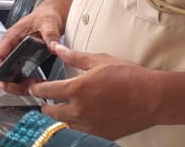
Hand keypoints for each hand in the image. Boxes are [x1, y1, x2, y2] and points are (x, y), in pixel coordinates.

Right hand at [0, 0, 66, 96]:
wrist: (52, 14)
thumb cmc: (46, 15)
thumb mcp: (49, 23)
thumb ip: (51, 35)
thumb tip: (54, 47)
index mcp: (12, 36)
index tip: (2, 79)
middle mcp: (11, 45)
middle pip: (1, 67)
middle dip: (6, 81)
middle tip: (16, 90)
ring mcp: (16, 52)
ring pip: (9, 72)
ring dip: (15, 83)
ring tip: (28, 89)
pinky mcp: (23, 58)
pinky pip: (17, 72)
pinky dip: (23, 81)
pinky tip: (33, 85)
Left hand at [29, 44, 161, 138]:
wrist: (152, 98)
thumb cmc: (129, 77)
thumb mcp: (99, 60)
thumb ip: (75, 57)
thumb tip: (58, 49)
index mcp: (77, 89)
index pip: (47, 91)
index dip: (36, 89)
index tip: (32, 88)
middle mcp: (80, 110)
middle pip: (52, 112)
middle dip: (45, 106)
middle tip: (43, 101)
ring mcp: (90, 125)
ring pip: (64, 124)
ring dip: (59, 118)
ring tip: (59, 111)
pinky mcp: (101, 134)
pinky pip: (80, 133)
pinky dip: (75, 126)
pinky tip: (77, 121)